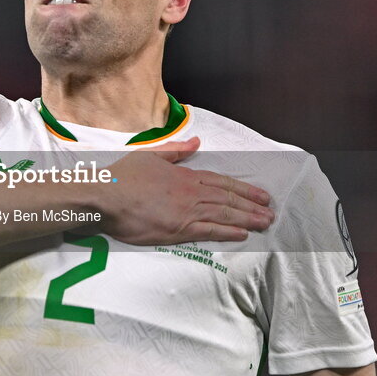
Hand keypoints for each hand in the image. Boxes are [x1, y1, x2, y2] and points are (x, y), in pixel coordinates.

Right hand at [98, 136, 273, 244]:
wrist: (106, 195)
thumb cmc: (124, 175)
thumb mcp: (150, 155)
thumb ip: (176, 151)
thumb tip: (196, 142)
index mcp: (184, 176)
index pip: (221, 182)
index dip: (243, 189)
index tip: (261, 194)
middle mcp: (191, 193)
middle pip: (228, 199)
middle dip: (251, 206)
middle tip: (270, 212)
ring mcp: (186, 212)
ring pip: (224, 215)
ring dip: (247, 219)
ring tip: (264, 223)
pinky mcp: (178, 230)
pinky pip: (209, 231)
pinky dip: (228, 232)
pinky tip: (242, 234)